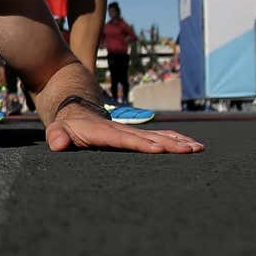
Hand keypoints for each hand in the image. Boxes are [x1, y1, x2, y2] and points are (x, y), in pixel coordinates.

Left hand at [46, 103, 204, 153]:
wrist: (74, 105)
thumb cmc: (66, 125)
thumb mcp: (57, 129)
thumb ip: (57, 136)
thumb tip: (57, 143)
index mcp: (103, 132)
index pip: (124, 139)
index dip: (140, 144)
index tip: (159, 149)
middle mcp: (121, 130)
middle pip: (148, 138)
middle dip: (170, 144)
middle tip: (191, 150)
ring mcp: (129, 132)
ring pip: (157, 136)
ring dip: (178, 142)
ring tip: (198, 148)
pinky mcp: (134, 135)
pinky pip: (158, 137)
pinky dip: (175, 140)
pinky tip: (191, 145)